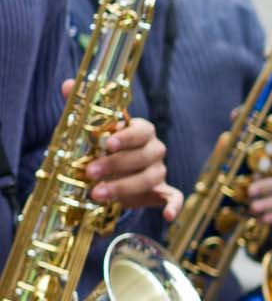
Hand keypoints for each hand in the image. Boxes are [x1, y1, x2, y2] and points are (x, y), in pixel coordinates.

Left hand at [69, 81, 171, 213]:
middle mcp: (155, 150)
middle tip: (90, 172)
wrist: (115, 173)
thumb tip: (68, 84)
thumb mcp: (93, 129)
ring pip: (150, 178)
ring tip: (97, 194)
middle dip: (115, 165)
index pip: (141, 130)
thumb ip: (85, 108)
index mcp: (142, 131)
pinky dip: (174, 206)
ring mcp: (160, 171)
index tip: (107, 143)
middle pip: (143, 156)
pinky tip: (167, 216)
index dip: (127, 137)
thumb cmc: (105, 148)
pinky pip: (175, 198)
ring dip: (124, 187)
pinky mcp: (163, 192)